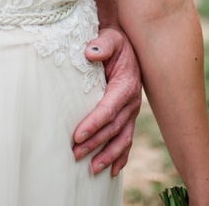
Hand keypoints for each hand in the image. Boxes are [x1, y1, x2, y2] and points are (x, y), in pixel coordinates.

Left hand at [72, 27, 141, 175]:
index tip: (78, 135)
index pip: (109, 108)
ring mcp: (132, 112)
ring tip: (92, 169)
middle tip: (75, 153)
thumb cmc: (115, 43)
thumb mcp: (111, 37)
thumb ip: (102, 44)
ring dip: (108, 155)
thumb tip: (89, 52)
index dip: (94, 123)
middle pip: (114, 127)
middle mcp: (132, 101)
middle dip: (95, 142)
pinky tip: (112, 171)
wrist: (127, 46)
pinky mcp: (129, 117)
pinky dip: (121, 156)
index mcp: (126, 85)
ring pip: (123, 138)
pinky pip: (127, 140)